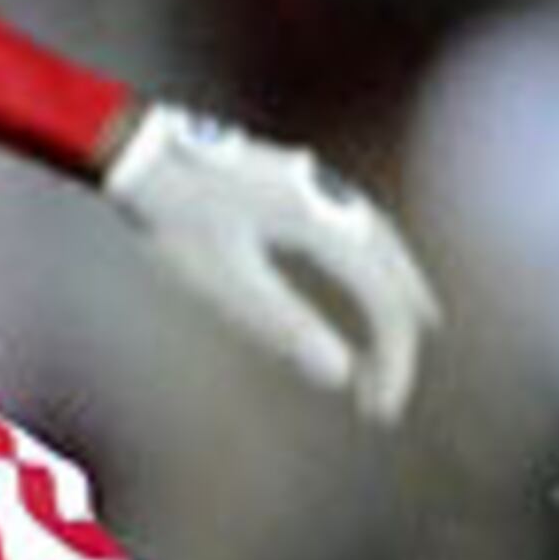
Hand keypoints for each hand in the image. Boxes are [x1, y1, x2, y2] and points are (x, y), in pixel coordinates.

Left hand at [100, 101, 440, 421]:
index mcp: (324, 226)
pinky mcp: (297, 182)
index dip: (391, 361)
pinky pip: (358, 225)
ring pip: (382, 244)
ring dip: (399, 290)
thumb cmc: (175, 217)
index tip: (379, 410)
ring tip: (420, 324)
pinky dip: (377, 257)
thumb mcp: (226, 282)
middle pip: (390, 276)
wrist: (139, 149)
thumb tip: (342, 375)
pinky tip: (365, 264)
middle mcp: (333, 201)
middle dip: (396, 337)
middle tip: (391, 389)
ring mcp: (317, 186)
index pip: (383, 302)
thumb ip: (285, 327)